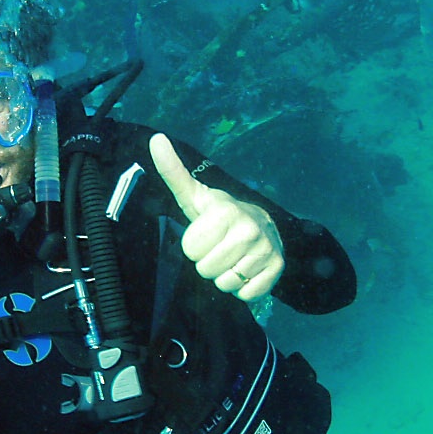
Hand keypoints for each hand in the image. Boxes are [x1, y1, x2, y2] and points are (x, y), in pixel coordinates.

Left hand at [150, 134, 283, 300]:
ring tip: (232, 257)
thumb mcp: (194, 196)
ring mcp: (265, 250)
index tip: (204, 235)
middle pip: (205, 270)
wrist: (264, 225)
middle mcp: (249, 228)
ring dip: (224, 276)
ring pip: (224, 284)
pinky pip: (245, 294)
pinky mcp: (276, 269)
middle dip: (207, 263)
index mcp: (225, 211)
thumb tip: (155, 138)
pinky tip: (246, 268)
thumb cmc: (219, 215)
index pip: (190, 250)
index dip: (192, 246)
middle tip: (218, 247)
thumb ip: (173, 172)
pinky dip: (242, 288)